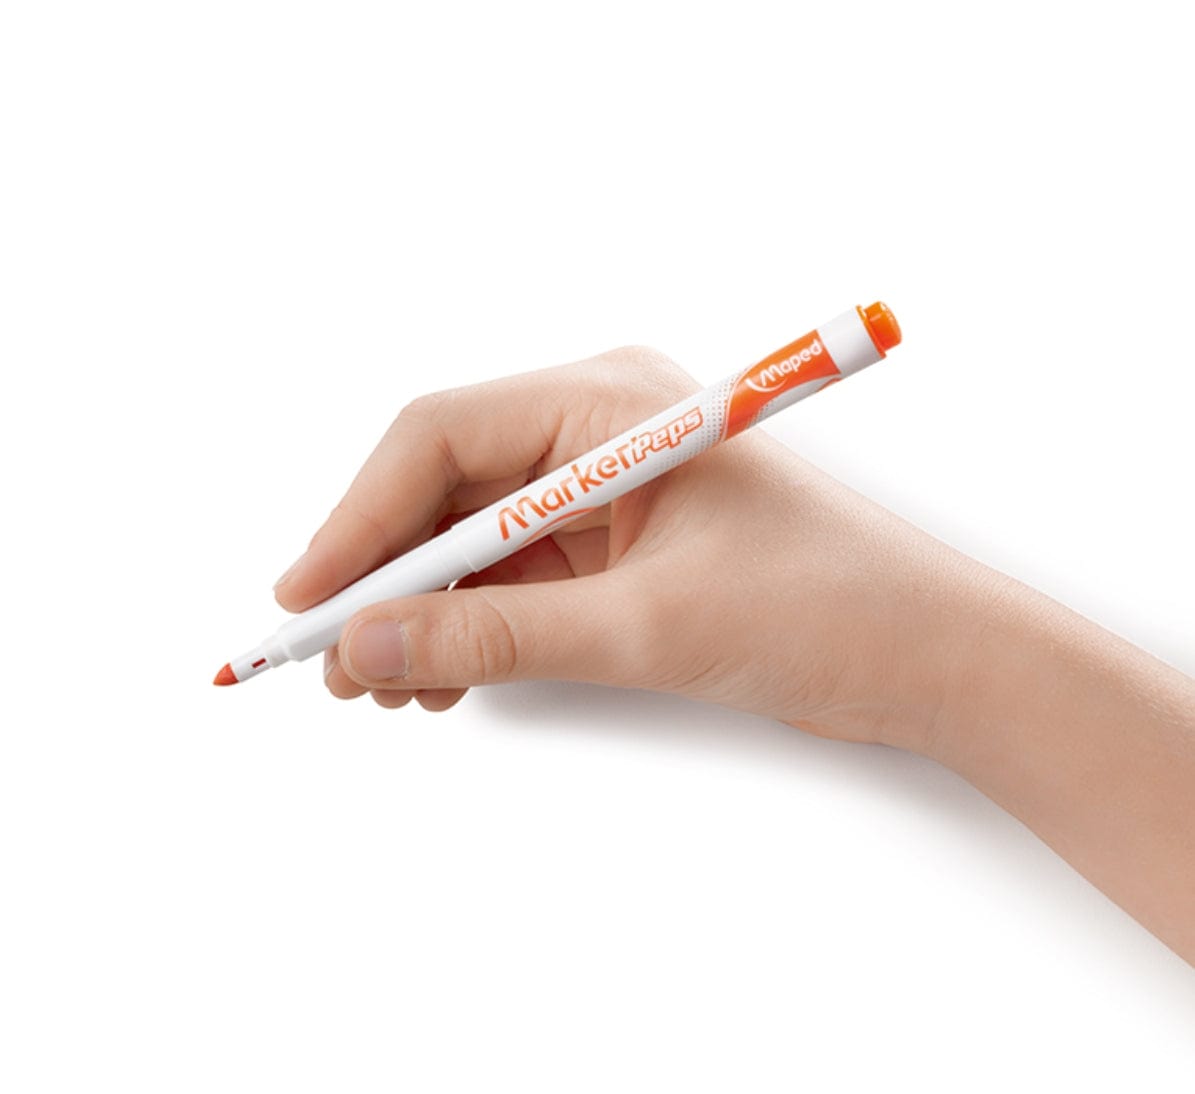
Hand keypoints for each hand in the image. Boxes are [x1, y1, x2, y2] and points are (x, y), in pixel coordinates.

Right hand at [273, 346, 991, 751]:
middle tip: (343, 664)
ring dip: (422, 608)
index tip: (306, 600)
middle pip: (443, 487)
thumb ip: (501, 635)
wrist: (929, 657)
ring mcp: (605, 488)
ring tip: (391, 687)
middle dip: (385, 577)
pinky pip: (512, 574)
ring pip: (470, 538)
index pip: (440, 436)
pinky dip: (471, 623)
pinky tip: (447, 675)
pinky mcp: (617, 543)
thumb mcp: (648, 627)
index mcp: (610, 400)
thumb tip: (370, 642)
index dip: (359, 519)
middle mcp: (598, 428)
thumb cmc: (826, 608)